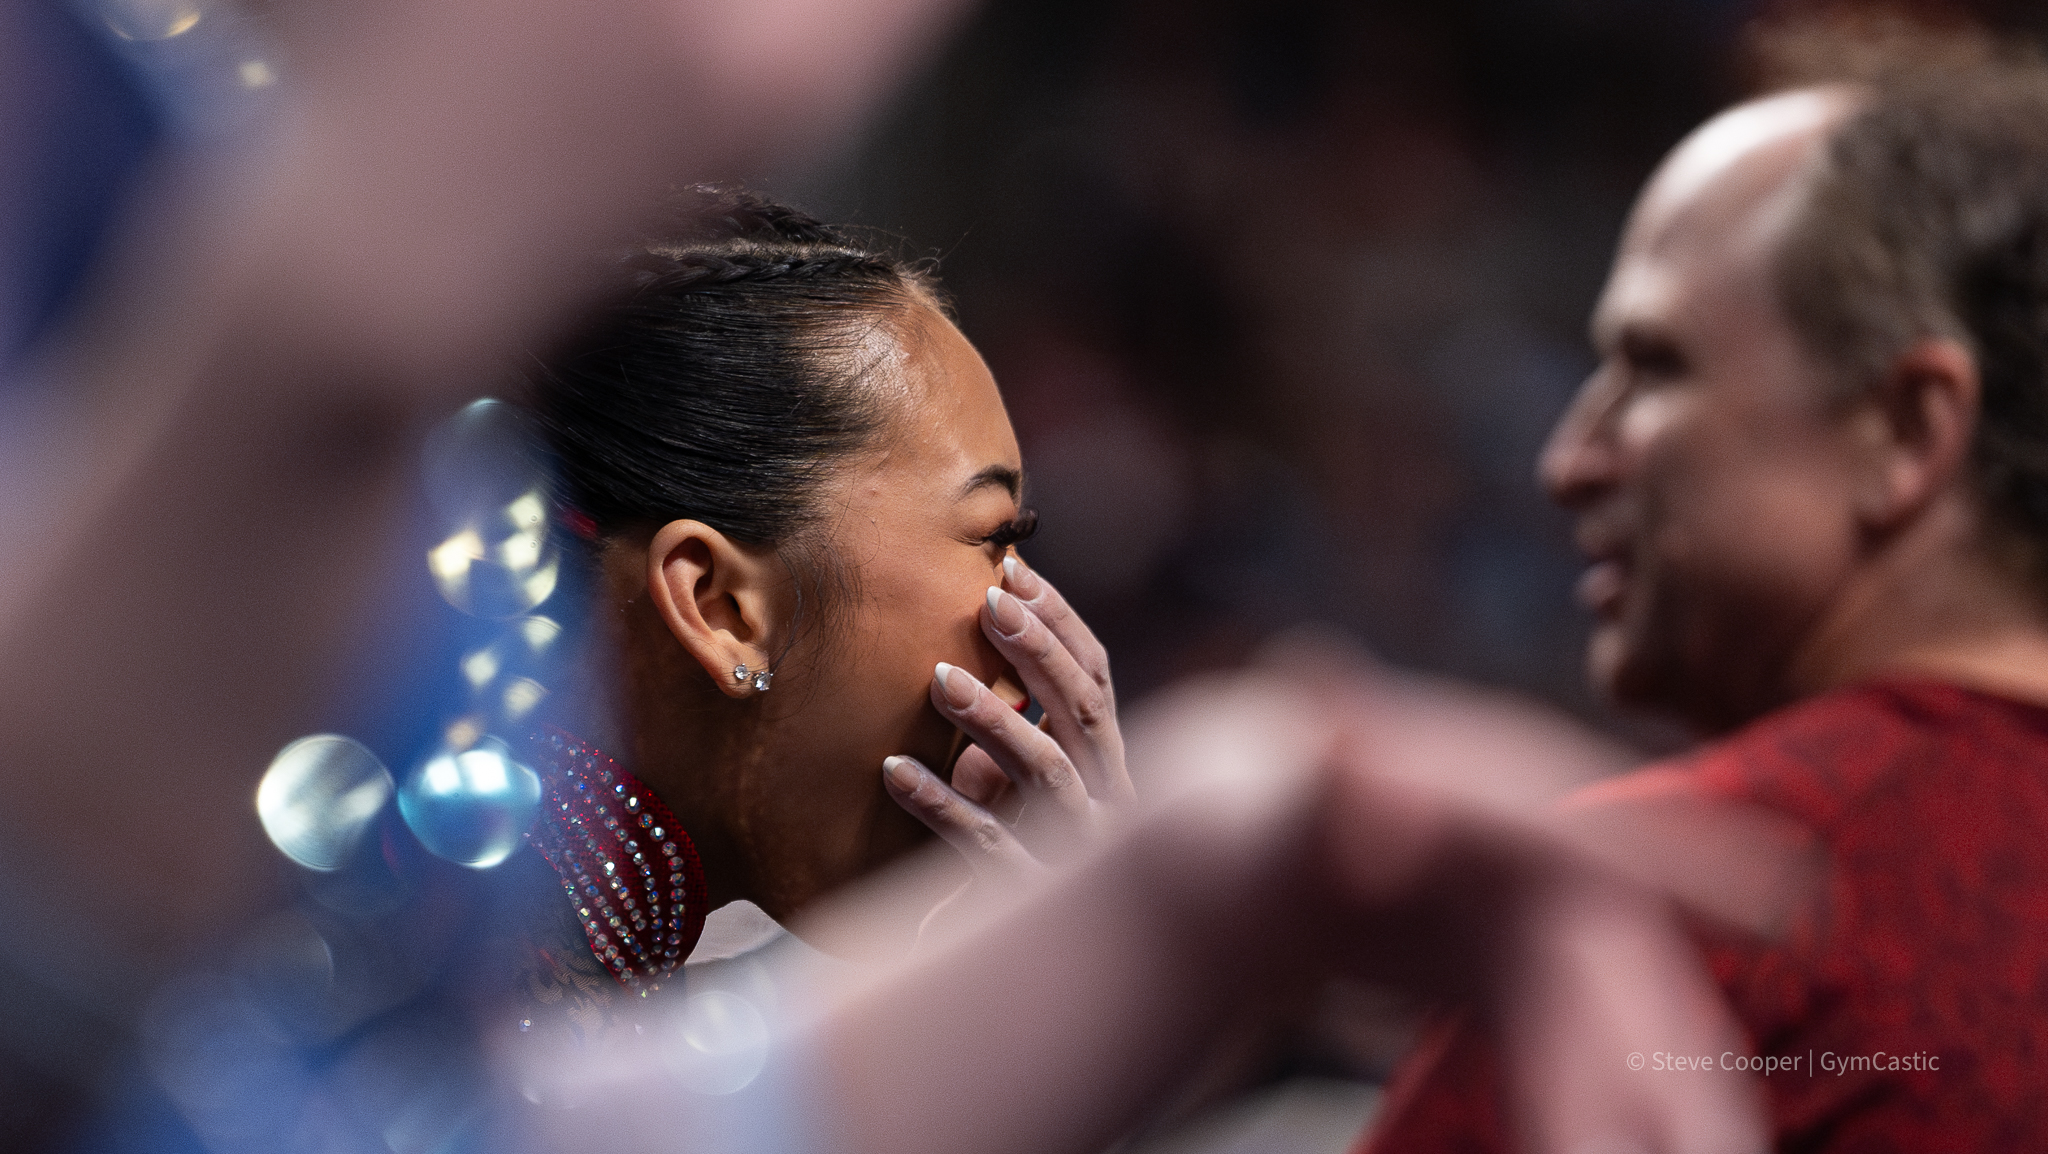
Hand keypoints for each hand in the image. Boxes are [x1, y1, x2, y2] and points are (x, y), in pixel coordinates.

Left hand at [884, 556, 1132, 877]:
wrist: (1030, 969)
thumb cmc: (1017, 856)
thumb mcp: (1019, 787)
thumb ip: (1013, 727)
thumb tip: (969, 631)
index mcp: (1109, 766)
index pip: (1096, 677)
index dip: (1060, 621)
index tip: (1012, 571)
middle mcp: (1107, 803)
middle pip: (1083, 709)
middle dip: (1038, 648)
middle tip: (986, 599)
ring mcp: (1074, 851)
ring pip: (1045, 770)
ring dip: (992, 717)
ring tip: (937, 678)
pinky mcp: (1028, 896)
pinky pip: (984, 842)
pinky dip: (939, 803)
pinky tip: (893, 771)